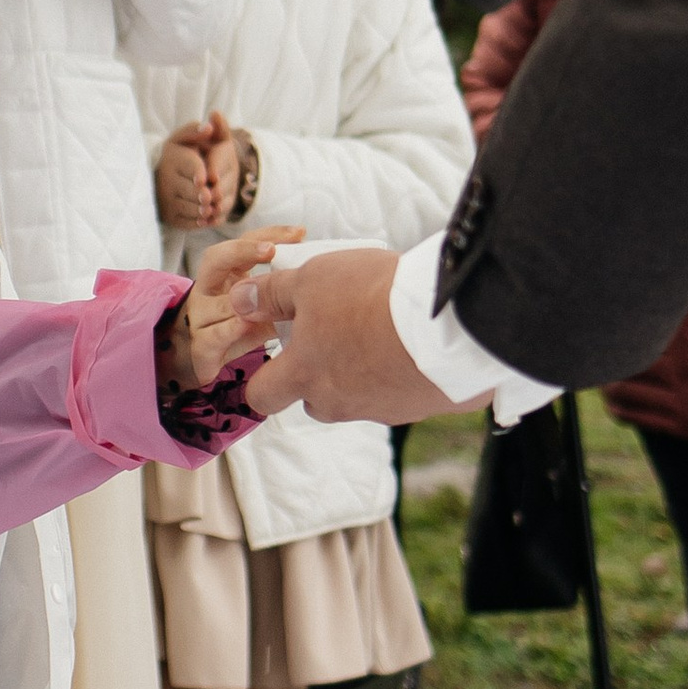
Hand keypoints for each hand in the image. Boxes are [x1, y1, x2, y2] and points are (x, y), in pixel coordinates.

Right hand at [156, 112, 236, 229]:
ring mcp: (166, 201)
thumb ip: (196, 130)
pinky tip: (205, 217)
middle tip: (209, 198)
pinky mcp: (170, 216)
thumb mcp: (183, 138)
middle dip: (203, 195)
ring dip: (203, 210)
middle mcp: (166, 181)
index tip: (203, 180)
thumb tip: (209, 126)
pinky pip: (187, 222)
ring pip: (191, 208)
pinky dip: (199, 221)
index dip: (197, 173)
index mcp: (173, 159)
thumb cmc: (178, 155)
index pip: (188, 166)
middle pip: (192, 191)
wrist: (158, 177)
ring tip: (209, 207)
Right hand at [168, 225, 300, 389]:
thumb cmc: (242, 325)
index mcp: (228, 272)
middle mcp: (210, 289)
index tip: (300, 233)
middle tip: (270, 250)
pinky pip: (211, 336)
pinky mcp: (200, 346)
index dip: (270, 235)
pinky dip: (228, 330)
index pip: (245, 243)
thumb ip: (288, 294)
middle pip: (215, 259)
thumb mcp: (269, 307)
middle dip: (242, 251)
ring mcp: (201, 317)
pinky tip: (244, 325)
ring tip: (264, 292)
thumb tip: (325, 280)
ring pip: (215, 301)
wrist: (209, 360)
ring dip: (240, 298)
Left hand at [238, 242, 473, 423]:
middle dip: (318, 375)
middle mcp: (338, 402)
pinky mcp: (419, 407)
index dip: (261, 379)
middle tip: (337, 334)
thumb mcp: (312, 279)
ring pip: (357, 397)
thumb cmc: (372, 296)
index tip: (274, 358)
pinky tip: (414, 342)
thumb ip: (272, 293)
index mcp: (304, 375)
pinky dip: (401, 372)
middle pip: (313, 400)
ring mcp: (380, 409)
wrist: (447, 322)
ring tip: (382, 330)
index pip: (261, 396)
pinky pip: (401, 394)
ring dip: (362, 372)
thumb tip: (240, 301)